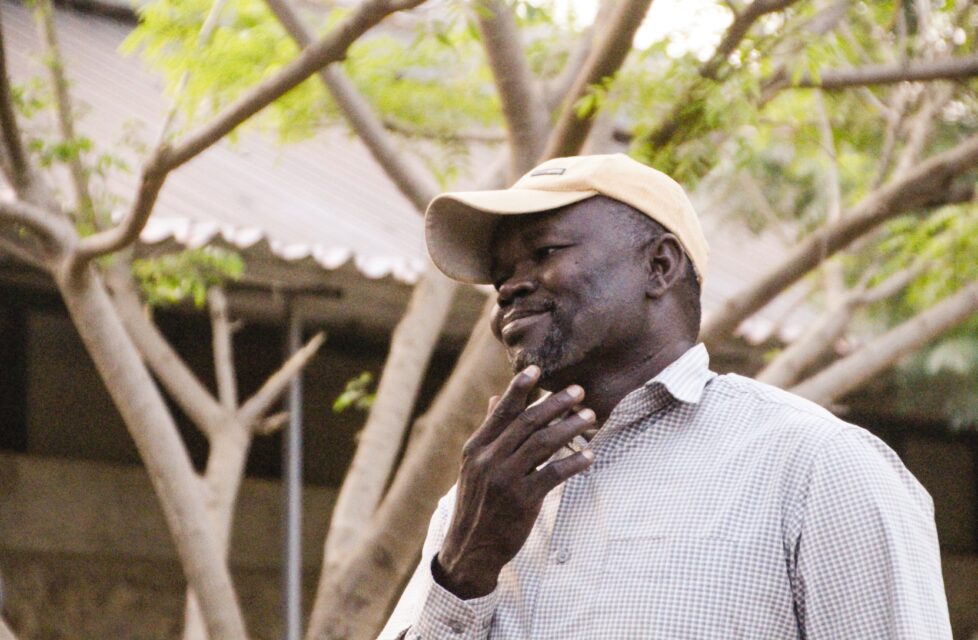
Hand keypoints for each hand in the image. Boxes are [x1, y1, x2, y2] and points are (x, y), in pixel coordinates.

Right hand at [433, 365, 595, 598]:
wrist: (470, 549)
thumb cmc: (477, 503)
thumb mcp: (474, 466)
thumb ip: (489, 432)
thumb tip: (494, 398)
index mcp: (476, 447)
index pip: (502, 411)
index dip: (520, 388)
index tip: (538, 369)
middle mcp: (488, 459)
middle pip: (527, 422)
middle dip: (555, 403)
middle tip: (579, 392)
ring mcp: (505, 479)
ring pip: (542, 443)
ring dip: (569, 427)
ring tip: (589, 417)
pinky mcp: (522, 500)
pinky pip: (553, 473)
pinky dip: (574, 462)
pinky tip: (589, 456)